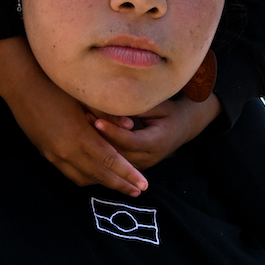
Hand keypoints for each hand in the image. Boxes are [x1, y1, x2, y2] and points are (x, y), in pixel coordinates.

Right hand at [0, 35, 148, 194]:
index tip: (143, 184)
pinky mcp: (45, 153)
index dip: (128, 174)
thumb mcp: (83, 97)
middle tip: (137, 191)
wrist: (20, 85)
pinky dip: (84, 177)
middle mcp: (66, 151)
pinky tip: (93, 174)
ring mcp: (54, 154)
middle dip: (119, 184)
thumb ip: (107, 114)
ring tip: (118, 184)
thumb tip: (130, 125)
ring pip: (82, 178)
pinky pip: (69, 173)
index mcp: (79, 136)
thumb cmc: (54, 85)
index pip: (110, 161)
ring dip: (101, 183)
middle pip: (98, 175)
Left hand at [90, 92, 221, 170]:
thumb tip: (118, 99)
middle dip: (101, 138)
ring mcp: (142, 165)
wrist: (182, 128)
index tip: (97, 120)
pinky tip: (88, 136)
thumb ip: (140, 107)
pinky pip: (116, 161)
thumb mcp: (159, 107)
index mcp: (157, 143)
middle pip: (120, 152)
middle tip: (83, 119)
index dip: (113, 132)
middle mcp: (149, 158)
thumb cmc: (169, 112)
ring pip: (115, 159)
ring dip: (98, 144)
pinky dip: (102, 149)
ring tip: (82, 125)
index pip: (131, 141)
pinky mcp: (134, 165)